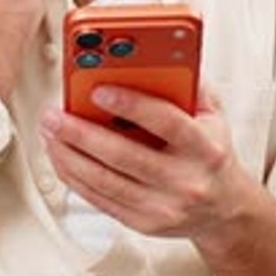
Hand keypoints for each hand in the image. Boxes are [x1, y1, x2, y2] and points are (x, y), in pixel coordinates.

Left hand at [40, 83, 251, 246]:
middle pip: (124, 155)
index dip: (131, 104)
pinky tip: (59, 156)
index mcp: (205, 148)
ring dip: (69, 154)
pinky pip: (100, 199)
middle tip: (55, 113)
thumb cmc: (211, 153)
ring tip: (49, 131)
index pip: (166, 122)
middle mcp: (184, 181)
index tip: (98, 89)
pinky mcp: (142, 223)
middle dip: (81, 132)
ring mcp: (163, 207)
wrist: (226, 210)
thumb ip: (188, 84)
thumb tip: (157, 53)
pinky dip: (74, 176)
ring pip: (105, 180)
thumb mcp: (212, 115)